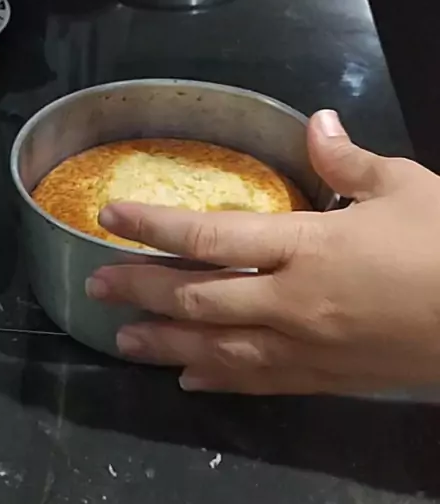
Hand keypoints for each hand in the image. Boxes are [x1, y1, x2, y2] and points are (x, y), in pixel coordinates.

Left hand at [86, 110, 439, 394]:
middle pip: (200, 299)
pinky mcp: (326, 377)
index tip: (111, 217)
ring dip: (165, 344)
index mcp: (309, 245)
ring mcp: (306, 347)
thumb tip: (317, 123)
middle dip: (143, 290)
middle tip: (96, 286)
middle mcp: (293, 301)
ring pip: (218, 349)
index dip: (155, 228)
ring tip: (122, 340)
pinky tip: (190, 379)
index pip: (212, 237)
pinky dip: (220, 379)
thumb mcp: (406, 188)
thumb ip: (350, 160)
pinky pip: (261, 380)